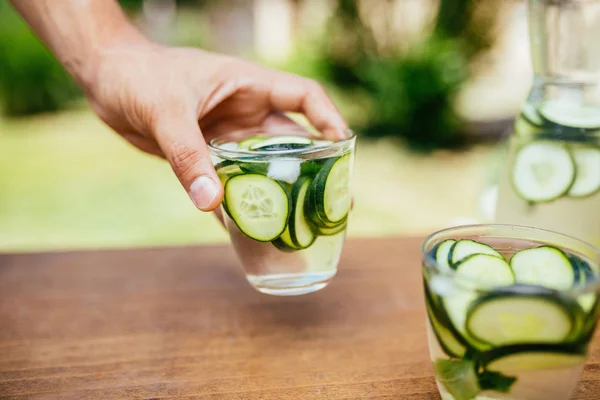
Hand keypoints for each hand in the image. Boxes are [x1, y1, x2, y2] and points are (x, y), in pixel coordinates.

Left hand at [84, 41, 347, 211]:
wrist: (105, 80)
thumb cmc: (138, 76)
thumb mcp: (165, 112)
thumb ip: (188, 156)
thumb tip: (212, 203)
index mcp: (248, 86)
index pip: (304, 97)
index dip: (329, 119)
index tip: (346, 148)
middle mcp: (245, 112)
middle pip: (294, 141)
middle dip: (316, 170)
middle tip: (337, 202)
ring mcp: (227, 136)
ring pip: (265, 167)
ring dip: (282, 193)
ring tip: (304, 224)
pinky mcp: (207, 155)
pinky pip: (231, 184)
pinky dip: (241, 205)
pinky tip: (252, 232)